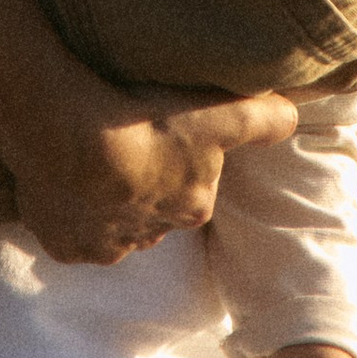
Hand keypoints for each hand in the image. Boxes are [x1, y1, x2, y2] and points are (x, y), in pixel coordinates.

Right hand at [6, 85, 300, 267]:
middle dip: (144, 187)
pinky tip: (60, 182)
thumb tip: (295, 117)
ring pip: (112, 224)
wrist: (71, 140)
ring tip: (87, 161)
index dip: (180, 163)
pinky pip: (69, 233)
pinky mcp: (65, 245)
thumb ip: (266, 118)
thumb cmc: (150, 123)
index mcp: (193, 208)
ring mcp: (106, 244)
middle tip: (125, 146)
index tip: (162, 136)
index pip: (194, 190)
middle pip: (153, 211)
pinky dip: (65, 213)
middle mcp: (153, 236)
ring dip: (104, 201)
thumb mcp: (222, 112)